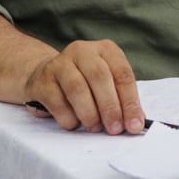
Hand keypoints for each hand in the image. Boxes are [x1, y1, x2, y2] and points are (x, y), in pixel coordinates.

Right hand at [23, 39, 145, 134]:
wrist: (44, 75)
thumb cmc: (84, 81)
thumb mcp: (106, 83)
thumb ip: (120, 99)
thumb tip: (135, 121)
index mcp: (105, 50)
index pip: (122, 73)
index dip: (130, 101)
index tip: (134, 124)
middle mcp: (83, 51)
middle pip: (100, 77)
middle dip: (110, 107)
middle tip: (115, 129)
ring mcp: (60, 63)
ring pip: (78, 88)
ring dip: (90, 114)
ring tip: (95, 128)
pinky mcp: (43, 80)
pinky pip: (57, 102)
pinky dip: (69, 118)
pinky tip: (74, 123)